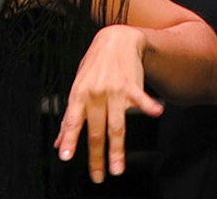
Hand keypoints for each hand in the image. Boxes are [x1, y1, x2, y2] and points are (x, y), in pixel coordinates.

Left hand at [54, 25, 161, 183]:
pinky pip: (141, 98)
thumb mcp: (78, 87)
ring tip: (117, 169)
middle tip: (98, 177)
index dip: (69, 139)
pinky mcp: (132, 85)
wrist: (115, 39)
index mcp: (79, 94)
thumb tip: (60, 142)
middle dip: (96, 156)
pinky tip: (156, 112)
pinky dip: (149, 105)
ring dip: (117, 149)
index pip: (73, 121)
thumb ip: (71, 116)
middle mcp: (95, 93)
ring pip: (116, 125)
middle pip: (96, 130)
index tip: (66, 157)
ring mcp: (114, 90)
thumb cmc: (94, 67)